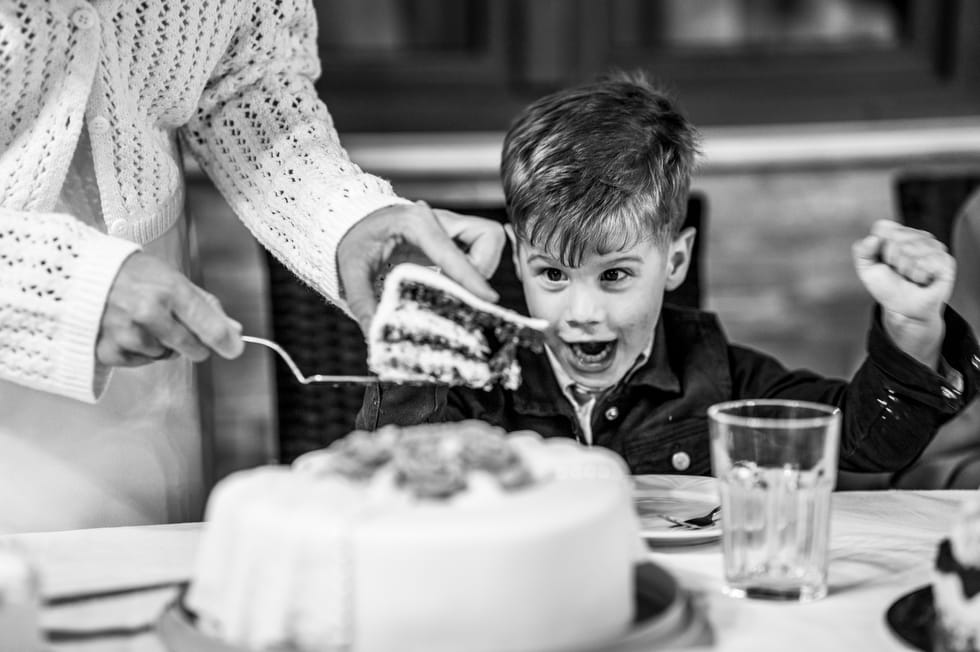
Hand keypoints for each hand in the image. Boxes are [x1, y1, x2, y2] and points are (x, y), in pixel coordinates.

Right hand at [97, 252, 244, 365]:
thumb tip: (234, 331)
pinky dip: (140, 351)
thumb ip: (205, 306)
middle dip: (195, 343)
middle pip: (193, 348)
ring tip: (144, 320)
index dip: (227, 342)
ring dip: (163, 345)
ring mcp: (127, 333)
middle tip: (181, 327)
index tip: (234, 349)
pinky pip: (142, 362)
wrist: (79, 275)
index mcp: (170, 290)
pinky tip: (127, 330)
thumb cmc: (132, 274)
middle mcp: (149, 312)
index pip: (210, 327)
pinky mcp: (110, 350)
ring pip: (167, 356)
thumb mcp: (173, 278)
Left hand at [338, 202, 505, 330]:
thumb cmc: (354, 239)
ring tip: (450, 285)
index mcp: (415, 222)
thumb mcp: (351, 271)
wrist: (353, 221)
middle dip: (477, 272)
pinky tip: (450, 280)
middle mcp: (439, 218)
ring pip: (489, 243)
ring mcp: (450, 224)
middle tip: (453, 292)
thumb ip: (362, 302)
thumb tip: (375, 333)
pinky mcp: (454, 234)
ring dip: (478, 270)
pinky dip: (473, 269)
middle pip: (486, 240)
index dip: (471, 276)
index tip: (487, 298)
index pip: (453, 250)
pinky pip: (480, 249)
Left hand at [853, 219, 954, 366]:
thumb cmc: (887, 287)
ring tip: (910, 276)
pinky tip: (922, 279)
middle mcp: (918, 237)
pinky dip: (919, 274)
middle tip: (898, 271)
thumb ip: (862, 250)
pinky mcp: (945, 260)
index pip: (882, 227)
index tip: (884, 261)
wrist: (903, 309)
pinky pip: (926, 260)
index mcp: (899, 234)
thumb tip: (873, 239)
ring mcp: (934, 247)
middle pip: (896, 238)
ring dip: (906, 269)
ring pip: (911, 249)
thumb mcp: (867, 269)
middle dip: (892, 259)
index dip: (878, 248)